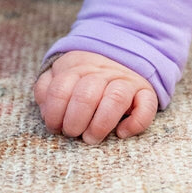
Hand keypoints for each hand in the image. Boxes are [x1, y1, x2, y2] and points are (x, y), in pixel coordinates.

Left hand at [33, 50, 158, 144]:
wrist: (119, 56)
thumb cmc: (82, 78)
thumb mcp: (60, 75)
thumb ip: (46, 88)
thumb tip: (45, 109)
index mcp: (77, 66)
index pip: (60, 88)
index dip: (54, 112)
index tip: (55, 127)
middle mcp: (102, 71)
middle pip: (86, 94)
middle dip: (75, 120)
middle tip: (73, 133)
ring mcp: (125, 80)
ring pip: (116, 98)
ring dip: (101, 123)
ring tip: (91, 137)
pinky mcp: (145, 91)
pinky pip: (146, 105)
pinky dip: (135, 123)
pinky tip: (121, 133)